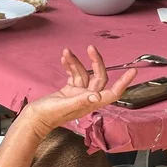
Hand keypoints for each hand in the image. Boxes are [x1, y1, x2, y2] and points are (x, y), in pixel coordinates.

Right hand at [22, 46, 136, 139]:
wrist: (34, 119)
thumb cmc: (48, 115)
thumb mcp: (64, 106)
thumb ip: (80, 101)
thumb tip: (97, 97)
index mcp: (90, 103)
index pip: (112, 92)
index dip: (123, 83)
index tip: (133, 71)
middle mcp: (87, 98)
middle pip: (98, 77)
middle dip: (96, 62)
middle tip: (91, 48)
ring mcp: (78, 94)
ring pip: (83, 73)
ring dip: (76, 62)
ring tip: (66, 52)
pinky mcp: (69, 91)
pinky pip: (73, 75)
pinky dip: (70, 66)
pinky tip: (64, 58)